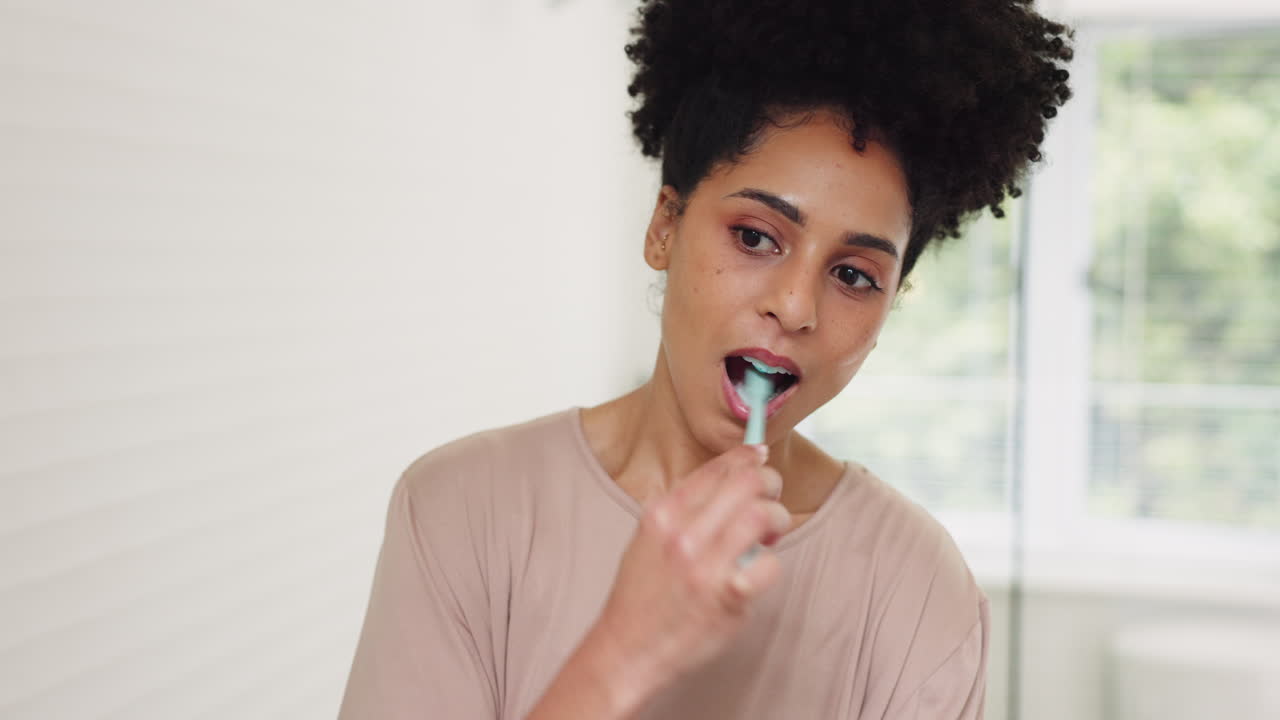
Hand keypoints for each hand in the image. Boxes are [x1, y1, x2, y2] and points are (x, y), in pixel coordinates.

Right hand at [592, 444, 789, 691]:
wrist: (627, 649)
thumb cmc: (641, 595)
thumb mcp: (648, 538)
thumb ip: (682, 508)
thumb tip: (726, 478)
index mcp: (662, 514)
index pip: (716, 468)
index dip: (746, 456)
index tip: (760, 454)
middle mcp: (683, 534)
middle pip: (746, 483)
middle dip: (769, 483)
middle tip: (772, 497)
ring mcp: (705, 566)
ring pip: (763, 516)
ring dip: (777, 520)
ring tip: (769, 535)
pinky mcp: (728, 597)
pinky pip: (770, 565)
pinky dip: (770, 566)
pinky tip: (756, 573)